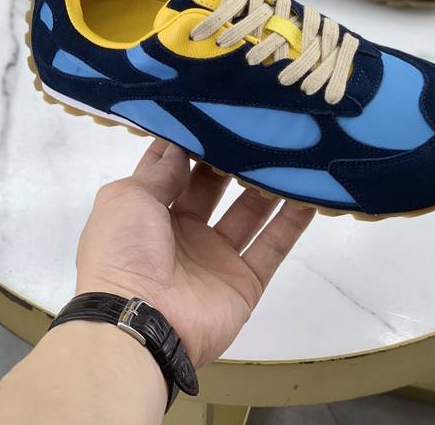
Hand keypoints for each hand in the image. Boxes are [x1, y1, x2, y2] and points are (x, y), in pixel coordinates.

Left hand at [75, 140, 314, 367]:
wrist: (137, 324)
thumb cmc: (123, 251)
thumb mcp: (128, 198)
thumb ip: (160, 172)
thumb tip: (180, 144)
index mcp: (147, 212)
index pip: (172, 169)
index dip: (189, 142)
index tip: (212, 111)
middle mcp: (182, 232)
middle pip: (213, 187)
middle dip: (230, 159)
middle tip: (256, 127)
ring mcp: (215, 258)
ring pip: (248, 213)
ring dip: (266, 185)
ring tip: (287, 152)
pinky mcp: (244, 282)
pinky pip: (272, 247)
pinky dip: (292, 223)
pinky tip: (311, 195)